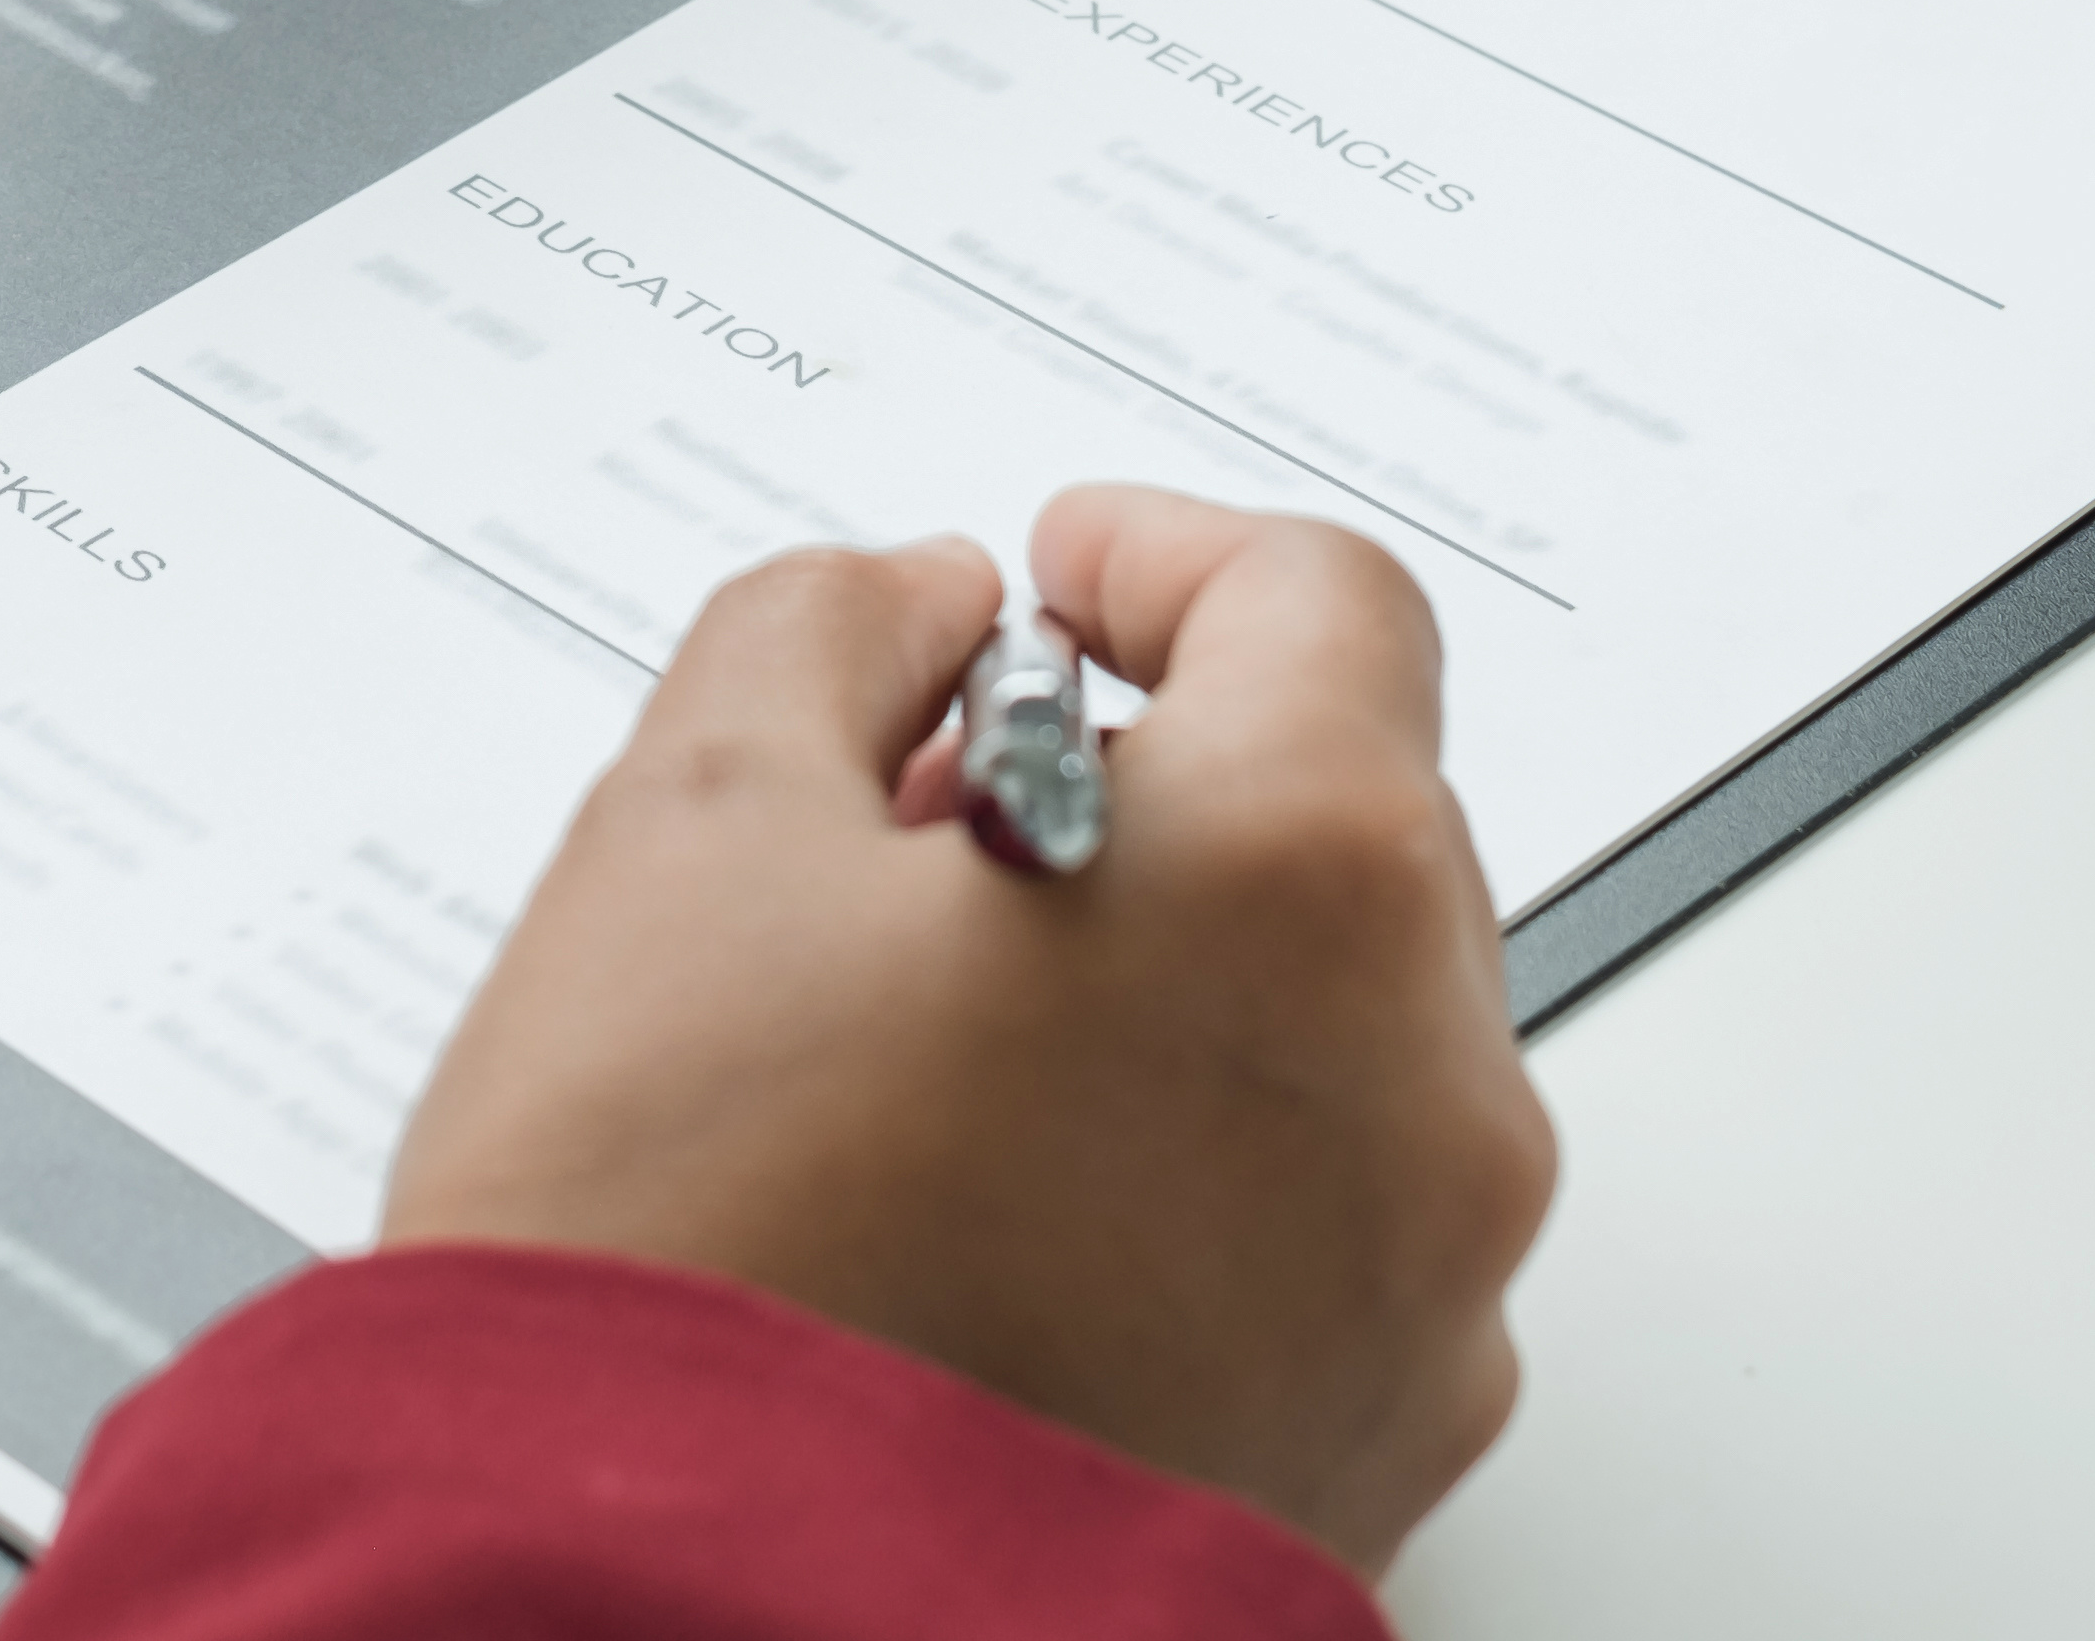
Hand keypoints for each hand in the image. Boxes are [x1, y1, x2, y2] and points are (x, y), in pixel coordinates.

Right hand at [385, 488, 1551, 1569]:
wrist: (667, 1613)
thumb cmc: (689, 1253)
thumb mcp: (687, 825)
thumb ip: (827, 632)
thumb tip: (915, 614)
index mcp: (1301, 875)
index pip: (1319, 602)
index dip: (1161, 558)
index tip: (1060, 584)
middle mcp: (1427, 1088)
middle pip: (1344, 830)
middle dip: (1153, 794)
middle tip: (932, 830)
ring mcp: (1425, 1304)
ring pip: (1335, 1051)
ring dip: (1173, 998)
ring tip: (931, 1055)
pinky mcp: (1371, 1464)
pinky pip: (1318, 1251)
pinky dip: (1187, 1192)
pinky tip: (985, 1223)